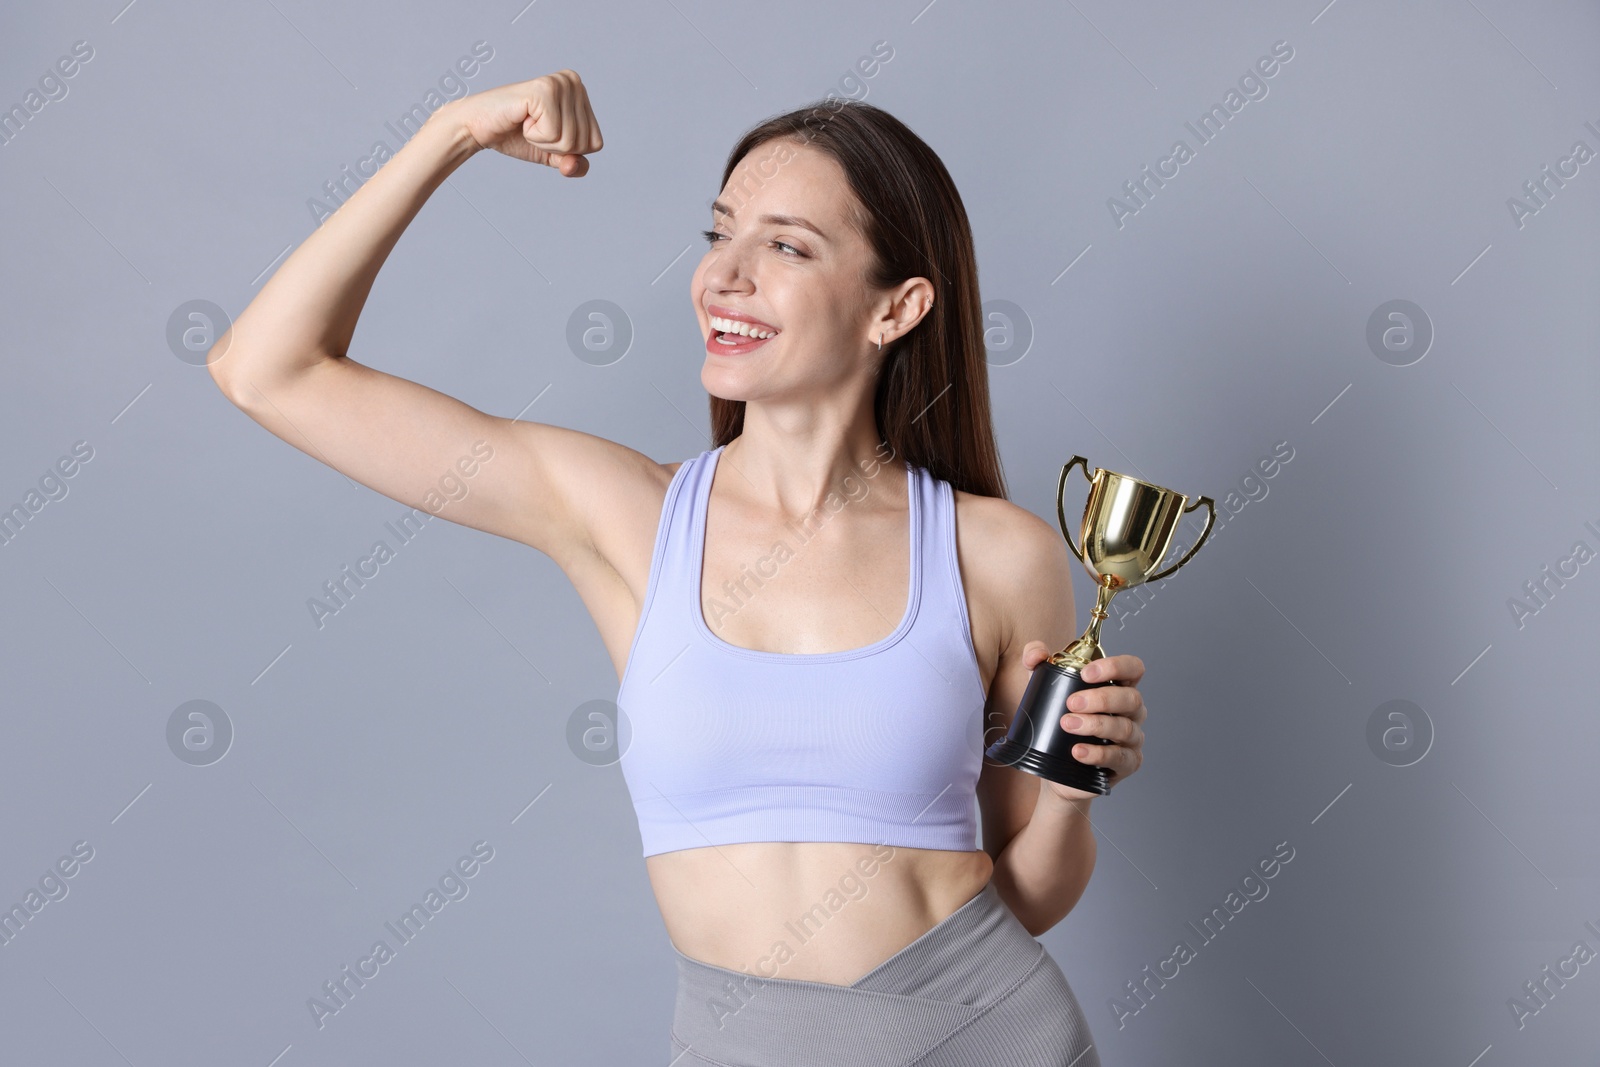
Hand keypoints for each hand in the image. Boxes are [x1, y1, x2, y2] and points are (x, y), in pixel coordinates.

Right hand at [445, 69, 603, 174]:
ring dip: (544, 141)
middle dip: (555, 147)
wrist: (479, 127)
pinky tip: (522, 118)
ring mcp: (560, 83)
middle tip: (533, 128)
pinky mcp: (544, 90)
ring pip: (570, 140)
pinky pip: (554, 134)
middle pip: (584, 143)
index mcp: (580, 92)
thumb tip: (574, 165)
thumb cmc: (515, 135)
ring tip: (527, 122)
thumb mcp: (552, 154)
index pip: (595, 144)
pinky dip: (535, 136)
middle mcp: (573, 81)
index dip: (567, 150)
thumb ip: (572, 163)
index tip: (544, 132)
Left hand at [1019, 642, 1146, 801]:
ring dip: (1095, 725)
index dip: (1116, 666)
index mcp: (1118, 688)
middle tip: (1071, 703)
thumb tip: (1036, 654)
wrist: (1055, 769)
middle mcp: (1131, 712)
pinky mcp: (1127, 764)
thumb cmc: (1056, 725)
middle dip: (1101, 698)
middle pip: (1130, 698)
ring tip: (1068, 725)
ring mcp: (1132, 739)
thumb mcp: (1044, 690)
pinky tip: (1078, 751)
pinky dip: (1098, 753)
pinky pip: (1119, 757)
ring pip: (1124, 728)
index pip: (1133, 668)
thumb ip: (1037, 664)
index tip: (1086, 673)